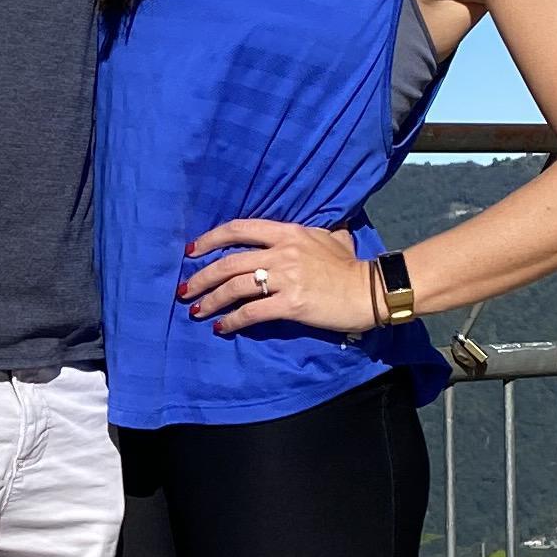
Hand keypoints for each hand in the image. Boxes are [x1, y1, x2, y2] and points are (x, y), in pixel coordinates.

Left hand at [180, 219, 379, 335]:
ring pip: (234, 288)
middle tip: (185, 289)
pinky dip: (232, 320)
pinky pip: (252, 313)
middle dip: (201, 277)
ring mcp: (286, 278)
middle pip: (228, 262)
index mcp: (287, 232)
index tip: (192, 251)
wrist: (371, 290)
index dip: (210, 239)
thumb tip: (293, 234)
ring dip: (210, 300)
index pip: (239, 229)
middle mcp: (282, 251)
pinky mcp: (291, 304)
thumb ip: (304, 234)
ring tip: (196, 309)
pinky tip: (221, 327)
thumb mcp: (328, 237)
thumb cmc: (349, 265)